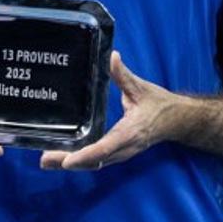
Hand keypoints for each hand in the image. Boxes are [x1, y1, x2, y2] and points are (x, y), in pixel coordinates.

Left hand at [41, 51, 180, 170]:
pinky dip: (81, 161)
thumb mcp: (141, 88)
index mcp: (130, 132)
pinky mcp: (120, 153)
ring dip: (72, 164)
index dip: (86, 155)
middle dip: (69, 162)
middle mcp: (125, 147)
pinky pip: (98, 161)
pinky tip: (64, 157)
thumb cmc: (160, 104)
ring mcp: (123, 153)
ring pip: (95, 164)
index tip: (67, 160)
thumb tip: (111, 57)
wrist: (177, 120)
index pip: (105, 147)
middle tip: (44, 160)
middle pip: (94, 161)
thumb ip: (123, 75)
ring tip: (47, 160)